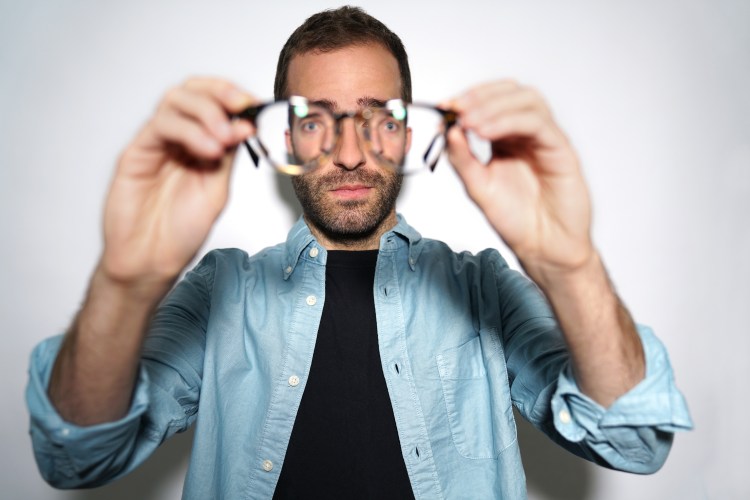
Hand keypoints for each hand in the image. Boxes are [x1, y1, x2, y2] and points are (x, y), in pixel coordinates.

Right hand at [102, 78, 255, 287]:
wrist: (152, 259)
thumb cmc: (180, 230)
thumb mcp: (216, 189)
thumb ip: (228, 157)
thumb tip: (246, 125)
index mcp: (199, 143)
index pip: (214, 102)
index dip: (234, 97)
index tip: (255, 104)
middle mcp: (176, 137)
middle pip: (192, 91)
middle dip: (221, 92)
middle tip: (242, 105)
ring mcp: (155, 143)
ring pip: (175, 101)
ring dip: (206, 111)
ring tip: (224, 138)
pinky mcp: (136, 153)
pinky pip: (161, 126)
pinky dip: (188, 131)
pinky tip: (208, 149)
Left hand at [446, 80, 593, 281]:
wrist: (542, 247)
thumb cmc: (516, 219)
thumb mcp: (478, 186)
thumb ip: (462, 158)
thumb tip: (446, 129)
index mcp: (508, 139)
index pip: (492, 102)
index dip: (469, 98)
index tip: (444, 105)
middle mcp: (528, 134)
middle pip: (511, 93)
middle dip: (481, 96)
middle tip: (456, 108)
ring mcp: (546, 139)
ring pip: (527, 101)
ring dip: (494, 106)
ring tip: (469, 122)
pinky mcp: (561, 149)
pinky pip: (538, 124)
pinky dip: (509, 121)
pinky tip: (486, 132)